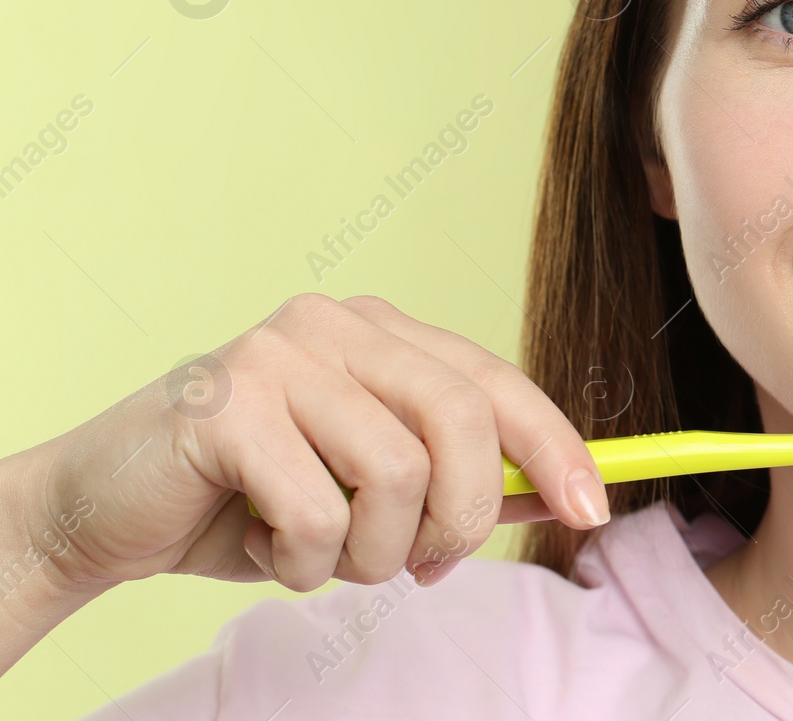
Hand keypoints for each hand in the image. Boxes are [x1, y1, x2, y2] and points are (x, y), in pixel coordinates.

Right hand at [27, 293, 608, 594]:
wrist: (101, 512)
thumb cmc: (243, 502)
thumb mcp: (367, 496)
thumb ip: (456, 485)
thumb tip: (554, 493)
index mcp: (380, 334)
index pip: (497, 383)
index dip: (557, 447)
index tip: (593, 509)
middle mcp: (337, 324)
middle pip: (464, 422)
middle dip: (461, 518)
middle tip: (424, 566)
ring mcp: (280, 353)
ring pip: (399, 474)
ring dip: (370, 551)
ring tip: (319, 554)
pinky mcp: (229, 401)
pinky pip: (320, 510)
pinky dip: (301, 562)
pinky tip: (260, 546)